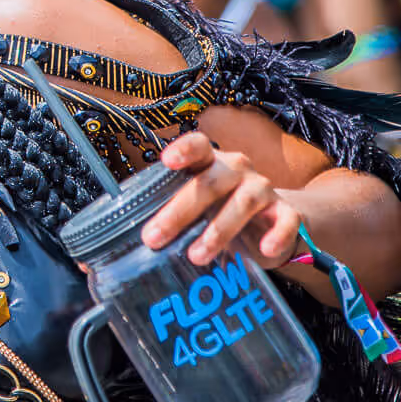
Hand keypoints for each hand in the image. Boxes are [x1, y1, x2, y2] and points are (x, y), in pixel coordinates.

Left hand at [140, 132, 303, 269]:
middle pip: (210, 182)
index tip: (167, 160)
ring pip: (242, 203)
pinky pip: (286, 222)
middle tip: (154, 237)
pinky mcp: (287, 214)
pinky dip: (277, 235)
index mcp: (210, 163)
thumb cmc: (221, 211)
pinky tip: (264, 250)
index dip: (184, 149)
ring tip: (196, 256)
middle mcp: (237, 170)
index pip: (198, 146)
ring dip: (217, 231)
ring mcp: (263, 190)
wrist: (273, 222)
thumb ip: (164, 215)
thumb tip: (113, 246)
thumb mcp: (194, 208)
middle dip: (180, 210)